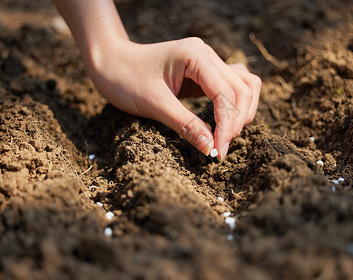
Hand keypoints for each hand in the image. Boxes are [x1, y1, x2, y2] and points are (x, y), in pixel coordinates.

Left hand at [87, 37, 260, 158]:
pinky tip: (225, 121)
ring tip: (225, 137)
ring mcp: (207, 62)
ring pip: (244, 86)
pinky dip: (234, 105)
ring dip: (240, 113)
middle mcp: (207, 54)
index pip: (226, 93)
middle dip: (235, 122)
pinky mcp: (204, 73)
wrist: (109, 62)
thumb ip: (186, 125)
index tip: (218, 152)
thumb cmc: (124, 78)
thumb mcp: (154, 104)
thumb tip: (212, 149)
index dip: (227, 126)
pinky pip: (231, 87)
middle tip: (219, 150)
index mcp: (196, 55)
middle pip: (241, 90)